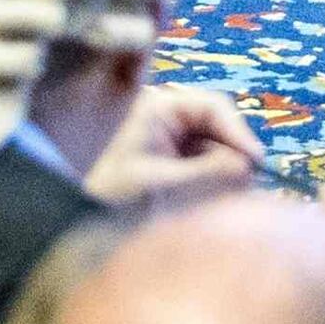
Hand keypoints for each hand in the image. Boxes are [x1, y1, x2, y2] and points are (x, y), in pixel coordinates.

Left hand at [85, 81, 262, 206]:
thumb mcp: (160, 183)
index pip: (212, 107)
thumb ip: (207, 173)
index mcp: (157, 107)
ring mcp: (164, 139)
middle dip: (231, 157)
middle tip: (244, 188)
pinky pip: (198, 167)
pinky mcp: (164, 162)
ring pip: (210, 150)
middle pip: (216, 129)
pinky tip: (205, 203)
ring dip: (221, 174)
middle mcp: (163, 117)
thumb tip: (248, 166)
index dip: (238, 132)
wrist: (67, 216)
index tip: (256, 161)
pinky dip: (207, 184)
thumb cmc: (105, 193)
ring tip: (222, 201)